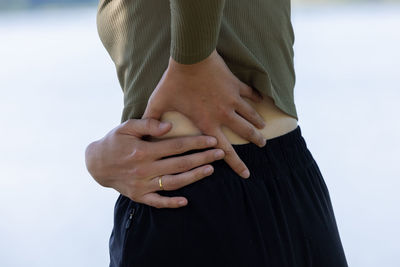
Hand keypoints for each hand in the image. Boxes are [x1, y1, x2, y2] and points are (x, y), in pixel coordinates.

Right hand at [84, 118, 224, 208]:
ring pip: (173, 182)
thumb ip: (148, 124)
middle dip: (202, 158)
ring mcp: (142, 184)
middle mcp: (144, 169)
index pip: (176, 146)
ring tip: (210, 170)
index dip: (196, 143)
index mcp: (143, 150)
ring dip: (193, 177)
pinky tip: (186, 201)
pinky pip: (157, 202)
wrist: (96, 164)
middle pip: (180, 164)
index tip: (212, 140)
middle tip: (220, 154)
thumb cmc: (114, 142)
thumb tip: (169, 126)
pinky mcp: (139, 196)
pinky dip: (171, 203)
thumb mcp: (126, 127)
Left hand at [142, 49, 265, 178]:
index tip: (246, 174)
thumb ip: (151, 119)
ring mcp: (232, 99)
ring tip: (263, 127)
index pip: (225, 150)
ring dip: (258, 122)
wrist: (190, 57)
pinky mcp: (236, 84)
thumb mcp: (158, 101)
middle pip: (246, 132)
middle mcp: (224, 114)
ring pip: (251, 115)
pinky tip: (261, 99)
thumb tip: (145, 133)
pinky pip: (250, 92)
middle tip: (263, 144)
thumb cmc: (174, 81)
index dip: (237, 164)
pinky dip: (256, 97)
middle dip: (256, 140)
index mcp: (208, 123)